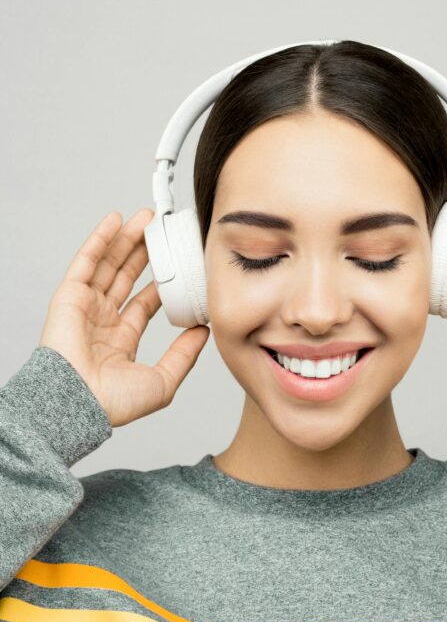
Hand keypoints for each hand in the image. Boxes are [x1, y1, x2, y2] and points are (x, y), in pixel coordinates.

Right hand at [38, 209, 209, 427]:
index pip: (144, 302)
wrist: (78, 404)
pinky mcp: (69, 296)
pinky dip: (100, 239)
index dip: (161, 281)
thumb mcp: (163, 381)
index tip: (180, 264)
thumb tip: (204, 332)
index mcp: (120, 340)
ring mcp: (84, 307)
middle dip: (145, 252)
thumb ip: (184, 355)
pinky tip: (116, 220)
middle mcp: (101, 321)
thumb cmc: (112, 402)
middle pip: (127, 277)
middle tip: (163, 231)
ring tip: (147, 218)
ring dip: (127, 239)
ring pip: (109, 264)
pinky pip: (86, 261)